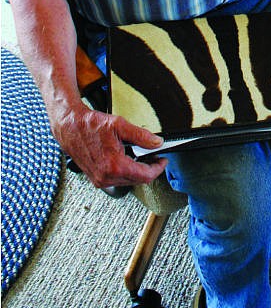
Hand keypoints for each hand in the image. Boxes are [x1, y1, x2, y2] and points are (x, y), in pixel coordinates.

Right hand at [53, 103, 167, 188]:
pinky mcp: (96, 179)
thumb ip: (142, 136)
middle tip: (154, 156)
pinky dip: (126, 171)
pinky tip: (127, 159)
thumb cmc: (90, 126)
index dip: (158, 168)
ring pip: (128, 181)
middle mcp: (106, 177)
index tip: (163, 160)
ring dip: (137, 170)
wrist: (70, 128)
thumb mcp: (120, 126)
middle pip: (138, 180)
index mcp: (115, 166)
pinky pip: (117, 180)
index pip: (145, 176)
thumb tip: (157, 143)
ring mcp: (100, 180)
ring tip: (141, 156)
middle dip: (149, 168)